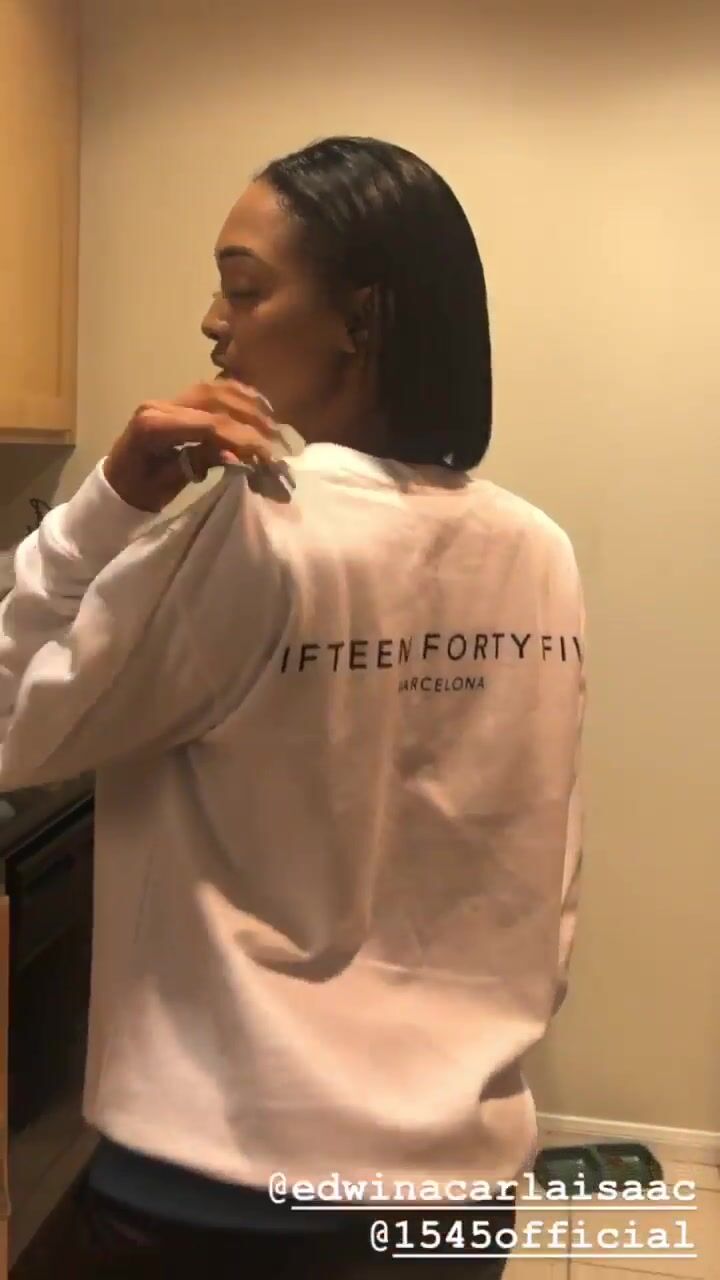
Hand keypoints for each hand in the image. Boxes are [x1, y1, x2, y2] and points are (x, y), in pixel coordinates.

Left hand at [103, 380, 278, 512]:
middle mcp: (160, 406)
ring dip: (247, 404)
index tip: (267, 454)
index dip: (241, 438)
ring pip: (215, 390)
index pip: (207, 425)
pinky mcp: (175, 401)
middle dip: (250, 420)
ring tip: (272, 422)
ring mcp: (167, 399)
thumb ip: (199, 464)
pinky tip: (256, 406)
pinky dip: (236, 395)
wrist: (115, 484)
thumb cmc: (138, 493)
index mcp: (153, 427)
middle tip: (277, 440)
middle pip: (215, 402)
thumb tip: (237, 455)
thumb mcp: (167, 485)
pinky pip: (210, 390)